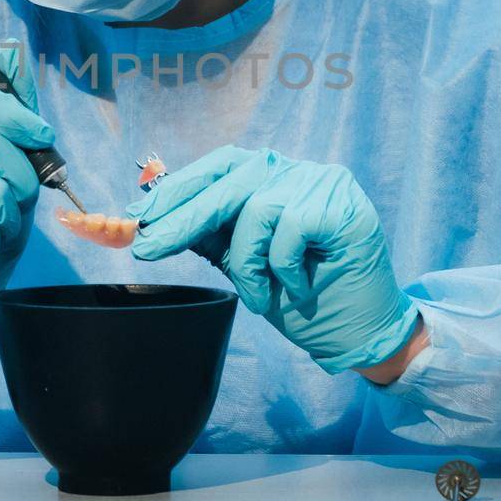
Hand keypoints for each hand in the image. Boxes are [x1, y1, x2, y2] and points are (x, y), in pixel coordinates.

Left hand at [126, 147, 419, 374]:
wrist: (359, 333)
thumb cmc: (302, 297)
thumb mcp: (244, 264)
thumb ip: (211, 235)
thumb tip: (154, 218)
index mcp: (273, 177)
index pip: (218, 168)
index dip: (177, 189)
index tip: (141, 216)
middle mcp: (298, 170)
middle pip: (229, 181)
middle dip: (183, 218)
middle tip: (149, 248)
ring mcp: (323, 181)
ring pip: (256, 209)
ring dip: (247, 262)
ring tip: (260, 294)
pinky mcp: (343, 204)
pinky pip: (288, 229)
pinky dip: (283, 267)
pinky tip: (299, 285)